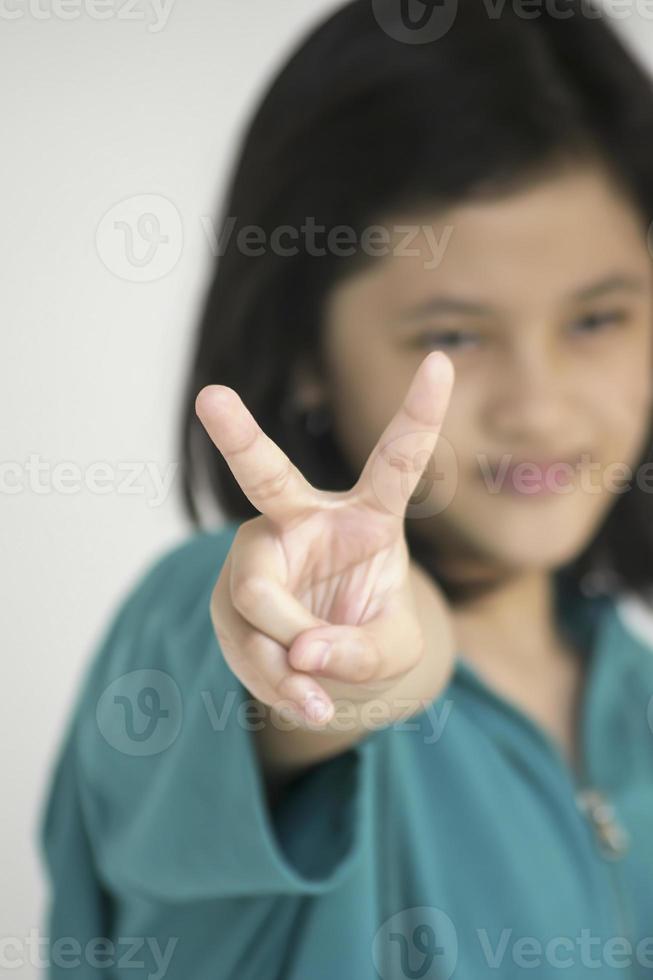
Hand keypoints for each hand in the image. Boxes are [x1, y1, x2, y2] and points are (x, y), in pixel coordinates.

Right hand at [195, 351, 455, 728]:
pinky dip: (274, 680)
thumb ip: (364, 650)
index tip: (442, 361)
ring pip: (256, 596)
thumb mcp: (395, 650)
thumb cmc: (370, 636)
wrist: (325, 667)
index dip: (419, 414)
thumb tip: (301, 650)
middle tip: (210, 398)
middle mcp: (303, 520)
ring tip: (316, 691)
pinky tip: (302, 697)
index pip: (396, 461)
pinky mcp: (232, 598)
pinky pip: (242, 637)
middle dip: (239, 436)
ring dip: (286, 655)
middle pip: (267, 476)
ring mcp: (260, 556)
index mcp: (368, 516)